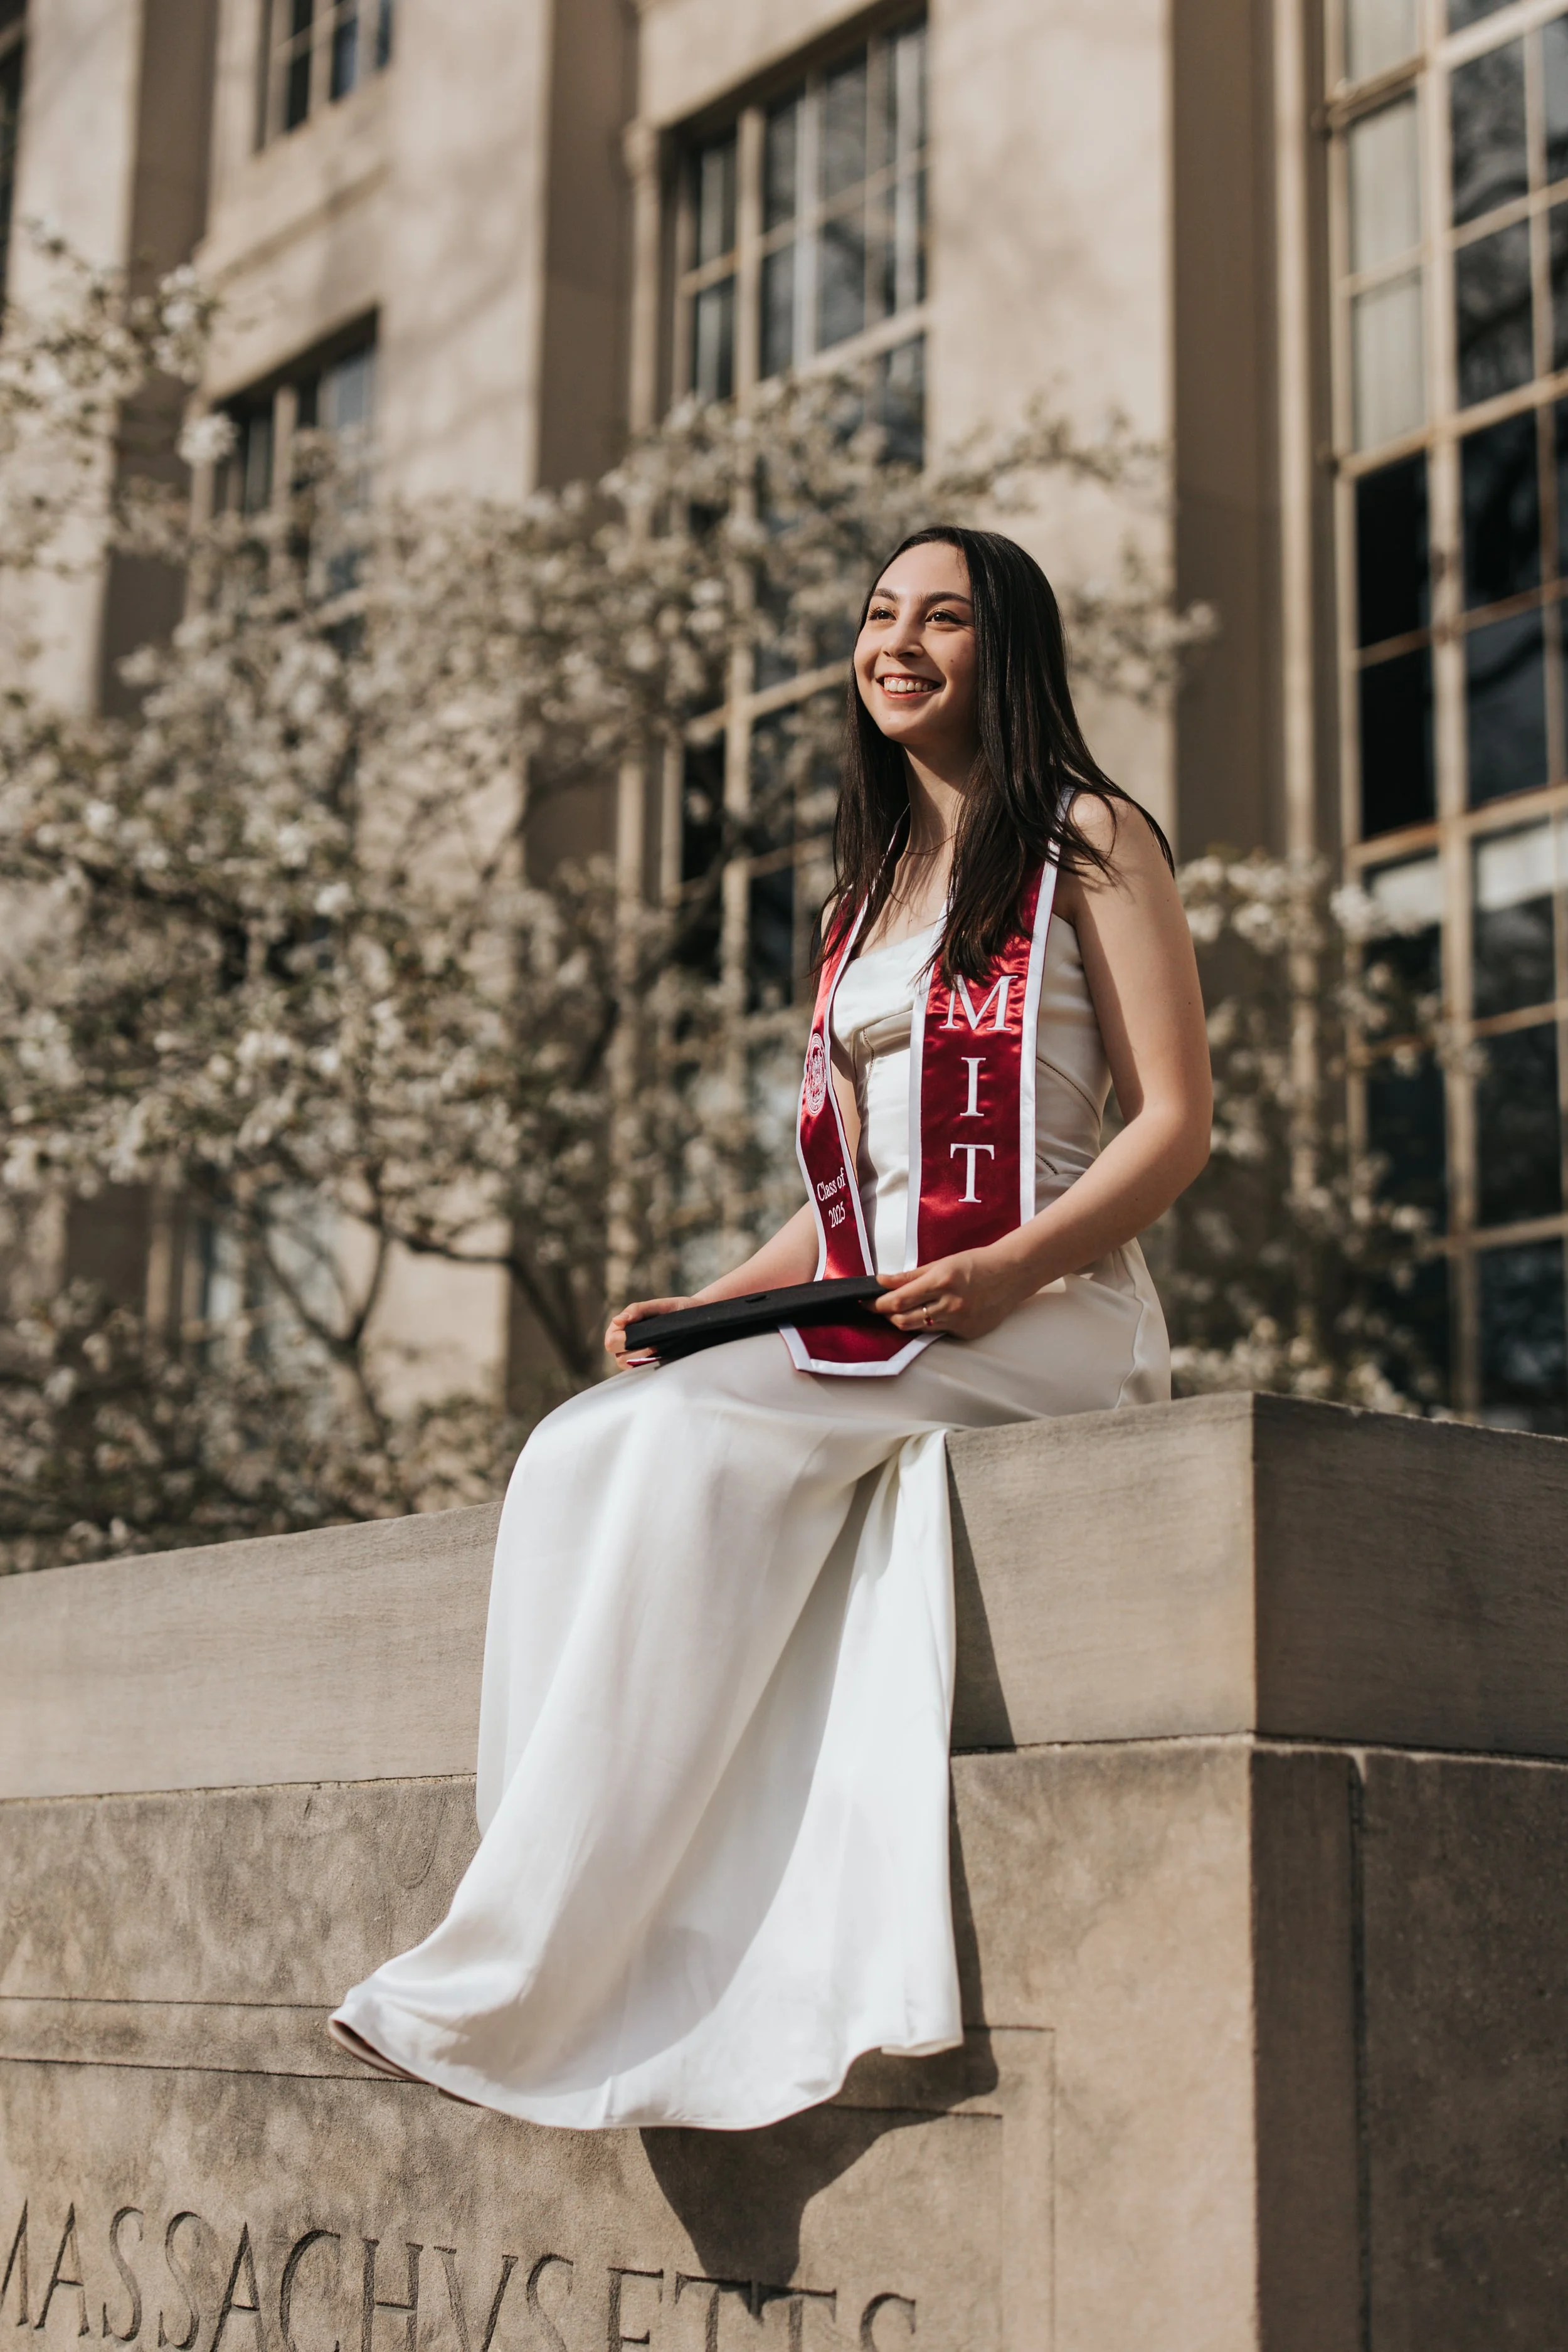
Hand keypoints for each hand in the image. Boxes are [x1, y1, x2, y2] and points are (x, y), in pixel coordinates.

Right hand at [605, 1296, 689, 1369]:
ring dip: (642, 1357)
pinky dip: (650, 1364)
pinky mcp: (650, 1364)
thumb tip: (617, 1320)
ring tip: (659, 1349)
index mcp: (623, 1329)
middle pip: (617, 1356)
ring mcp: (637, 1356)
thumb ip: (636, 1310)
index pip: (611, 1341)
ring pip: (627, 1365)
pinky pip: (642, 1370)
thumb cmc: (675, 1310)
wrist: (696, 1318)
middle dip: (634, 1350)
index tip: (639, 1334)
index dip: (620, 1340)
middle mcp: (627, 1344)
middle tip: (653, 1344)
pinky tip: (662, 1356)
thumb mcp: (657, 1306)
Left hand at [874, 1247, 1037, 1341]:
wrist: (1011, 1274)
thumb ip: (909, 1276)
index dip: (876, 1304)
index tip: (864, 1302)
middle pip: (904, 1321)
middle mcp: (950, 1304)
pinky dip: (929, 1324)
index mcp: (941, 1281)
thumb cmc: (976, 1263)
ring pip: (919, 1329)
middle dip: (886, 1316)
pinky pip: (939, 1332)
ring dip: (905, 1321)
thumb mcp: (941, 1263)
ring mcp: (960, 1321)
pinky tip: (933, 1313)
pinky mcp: (967, 1332)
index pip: (898, 1300)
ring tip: (902, 1310)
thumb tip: (881, 1281)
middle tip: (880, 1308)